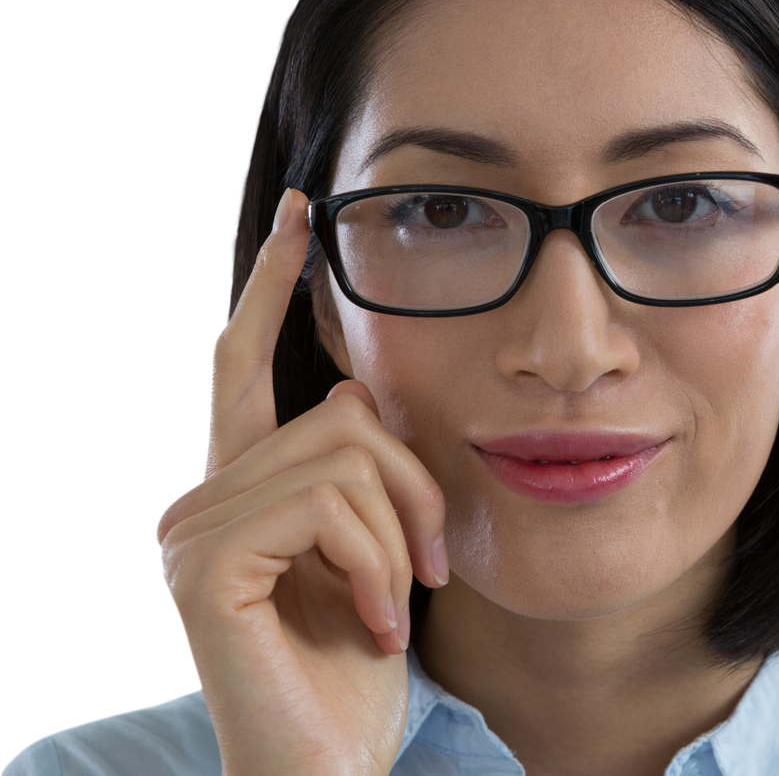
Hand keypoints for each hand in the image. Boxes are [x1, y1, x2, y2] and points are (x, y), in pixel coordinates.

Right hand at [153, 188, 447, 775]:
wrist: (333, 770)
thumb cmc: (357, 667)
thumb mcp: (375, 548)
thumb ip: (354, 469)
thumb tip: (349, 390)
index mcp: (242, 488)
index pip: (244, 359)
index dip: (272, 281)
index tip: (300, 213)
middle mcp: (199, 498)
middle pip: (340, 411)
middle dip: (415, 486)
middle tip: (432, 566)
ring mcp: (191, 529)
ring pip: (345, 454)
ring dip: (402, 536)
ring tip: (395, 605)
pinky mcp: (203, 563)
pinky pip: (328, 505)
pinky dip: (377, 564)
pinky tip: (373, 624)